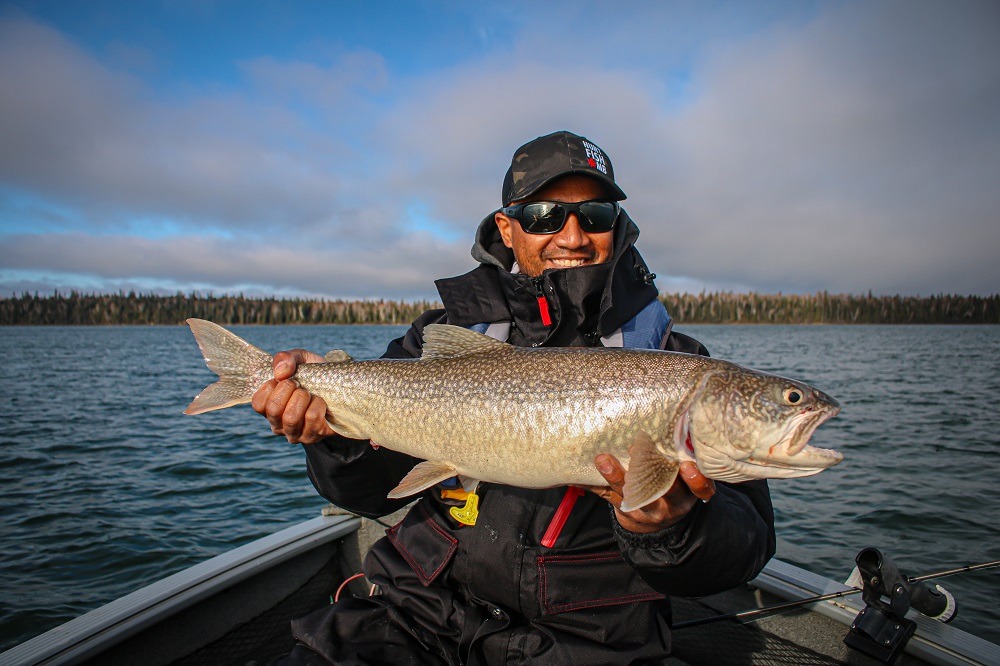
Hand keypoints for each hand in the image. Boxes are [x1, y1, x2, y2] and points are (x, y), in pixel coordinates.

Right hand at [251, 349, 333, 443]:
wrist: (344, 389)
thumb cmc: (315, 376)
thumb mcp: (300, 360)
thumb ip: (285, 358)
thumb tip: (280, 373)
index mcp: (269, 408)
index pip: (258, 404)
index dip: (271, 386)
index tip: (285, 379)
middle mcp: (278, 424)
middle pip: (273, 409)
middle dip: (288, 389)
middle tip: (299, 384)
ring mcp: (295, 434)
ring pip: (291, 417)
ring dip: (303, 398)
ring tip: (310, 394)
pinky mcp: (313, 436)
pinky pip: (312, 418)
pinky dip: (318, 404)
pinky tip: (321, 403)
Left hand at [583, 455, 715, 533]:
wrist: (657, 525)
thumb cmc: (673, 491)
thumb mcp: (686, 483)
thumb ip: (685, 460)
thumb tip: (682, 423)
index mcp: (689, 493)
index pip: (700, 489)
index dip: (696, 479)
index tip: (688, 466)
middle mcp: (670, 503)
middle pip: (663, 491)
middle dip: (651, 471)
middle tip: (637, 449)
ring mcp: (646, 509)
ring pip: (631, 495)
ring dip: (616, 475)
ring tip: (603, 459)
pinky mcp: (624, 510)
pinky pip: (607, 497)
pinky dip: (591, 485)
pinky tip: (575, 477)